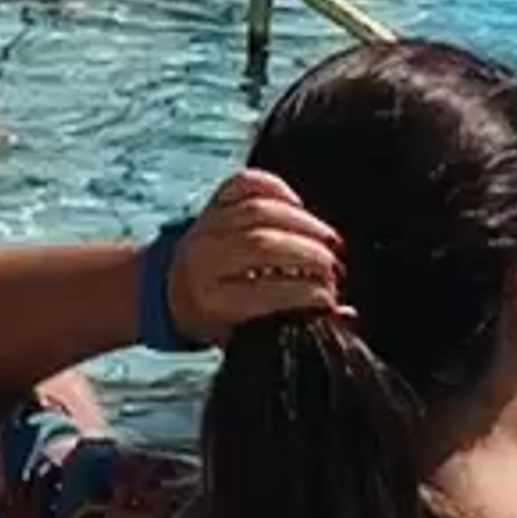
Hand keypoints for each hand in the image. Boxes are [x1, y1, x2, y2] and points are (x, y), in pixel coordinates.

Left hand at [164, 175, 348, 343]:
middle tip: (335, 267)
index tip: (330, 297)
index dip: (306, 293)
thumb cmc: (218, 318)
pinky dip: (276, 188)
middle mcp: (203, 258)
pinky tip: (298, 208)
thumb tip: (347, 314)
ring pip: (259, 211)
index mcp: (210, 300)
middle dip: (310, 254)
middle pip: (262, 245)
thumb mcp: (247, 334)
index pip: (265, 291)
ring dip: (303, 224)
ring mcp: (205, 226)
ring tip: (329, 241)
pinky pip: (245, 183)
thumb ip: (294, 323)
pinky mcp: (211, 202)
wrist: (169, 289)